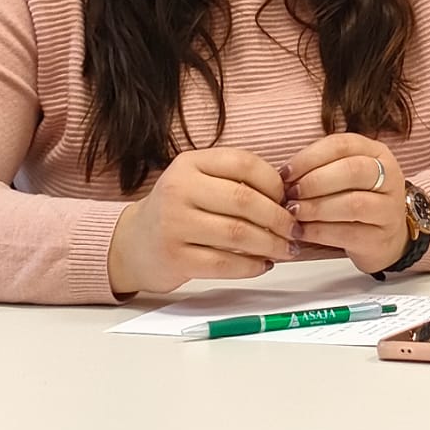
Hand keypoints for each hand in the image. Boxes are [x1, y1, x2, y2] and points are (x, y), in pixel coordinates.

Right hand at [107, 147, 296, 297]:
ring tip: (286, 249)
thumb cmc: (178, 210)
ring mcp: (174, 225)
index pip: (244, 164)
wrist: (133, 243)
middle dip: (279, 218)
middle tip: (295, 230)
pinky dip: (251, 266)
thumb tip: (287, 197)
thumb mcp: (199, 181)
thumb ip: (235, 181)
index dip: (275, 182)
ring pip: (238, 233)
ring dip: (271, 244)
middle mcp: (179, 189)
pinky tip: (263, 264)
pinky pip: (224, 264)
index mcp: (190, 163)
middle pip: (244, 200)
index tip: (289, 198)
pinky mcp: (175, 258)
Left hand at [282, 134, 408, 276]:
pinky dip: (319, 232)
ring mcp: (388, 208)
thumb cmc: (357, 199)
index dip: (309, 157)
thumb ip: (319, 169)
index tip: (285, 172)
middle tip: (290, 193)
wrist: (385, 237)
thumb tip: (284, 177)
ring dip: (316, 207)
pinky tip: (302, 231)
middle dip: (314, 182)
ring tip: (294, 212)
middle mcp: (389, 177)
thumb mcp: (345, 175)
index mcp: (377, 153)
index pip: (342, 145)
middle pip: (352, 170)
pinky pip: (347, 233)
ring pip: (352, 203)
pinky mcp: (380, 237)